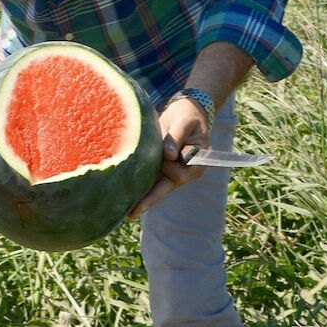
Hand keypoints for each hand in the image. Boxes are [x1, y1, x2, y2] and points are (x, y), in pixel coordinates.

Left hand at [129, 95, 210, 217]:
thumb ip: (176, 136)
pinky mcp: (163, 171)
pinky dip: (142, 193)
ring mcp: (174, 173)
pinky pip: (152, 184)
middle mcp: (186, 172)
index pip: (181, 173)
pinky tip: (129, 204)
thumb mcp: (184, 121)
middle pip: (166, 188)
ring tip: (128, 213)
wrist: (185, 112)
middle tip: (133, 212)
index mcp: (197, 161)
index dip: (169, 171)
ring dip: (144, 200)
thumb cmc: (187, 115)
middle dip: (150, 199)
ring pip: (157, 189)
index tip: (163, 161)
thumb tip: (169, 156)